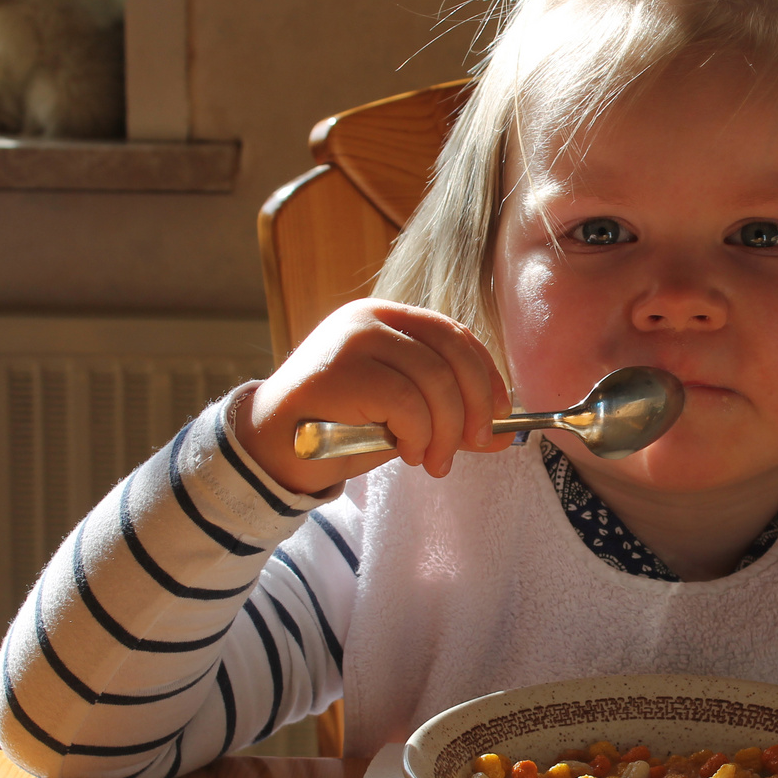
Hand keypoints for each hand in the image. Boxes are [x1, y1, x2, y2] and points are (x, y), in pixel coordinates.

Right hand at [234, 300, 513, 494]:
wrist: (270, 448)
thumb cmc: (340, 429)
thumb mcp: (405, 418)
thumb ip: (451, 418)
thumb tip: (508, 435)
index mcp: (390, 318)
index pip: (455, 335)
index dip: (486, 376)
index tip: (499, 418)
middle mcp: (372, 318)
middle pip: (452, 353)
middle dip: (474, 406)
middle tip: (475, 445)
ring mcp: (354, 338)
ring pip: (434, 381)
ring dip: (445, 431)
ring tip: (433, 460)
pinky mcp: (341, 369)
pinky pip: (406, 403)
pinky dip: (418, 434)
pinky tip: (406, 453)